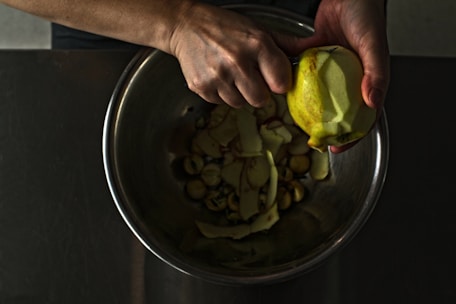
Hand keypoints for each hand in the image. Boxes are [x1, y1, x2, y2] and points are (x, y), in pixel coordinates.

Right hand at [169, 3, 292, 107]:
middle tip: (251, 78)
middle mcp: (237, 62)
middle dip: (259, 92)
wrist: (186, 26)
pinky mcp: (202, 87)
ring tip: (232, 75)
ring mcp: (217, 76)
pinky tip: (219, 77)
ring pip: (240, 104)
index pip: (280, 84)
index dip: (278, 84)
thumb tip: (310, 51)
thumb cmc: (225, 27)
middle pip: (261, 100)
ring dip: (240, 94)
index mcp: (256, 45)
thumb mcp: (258, 29)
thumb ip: (284, 44)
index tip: (273, 79)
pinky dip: (222, 94)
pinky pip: (222, 103)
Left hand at [279, 0, 389, 152]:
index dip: (352, 136)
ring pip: (317, 95)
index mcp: (366, 81)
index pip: (363, 116)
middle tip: (312, 141)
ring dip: (307, 108)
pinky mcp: (314, 56)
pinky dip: (295, 79)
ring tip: (294, 121)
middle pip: (337, 111)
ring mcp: (330, 69)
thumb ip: (376, 74)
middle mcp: (347, 79)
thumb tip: (372, 102)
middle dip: (326, 129)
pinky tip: (283, 88)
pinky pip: (303, 71)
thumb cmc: (368, 15)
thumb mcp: (374, 46)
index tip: (336, 149)